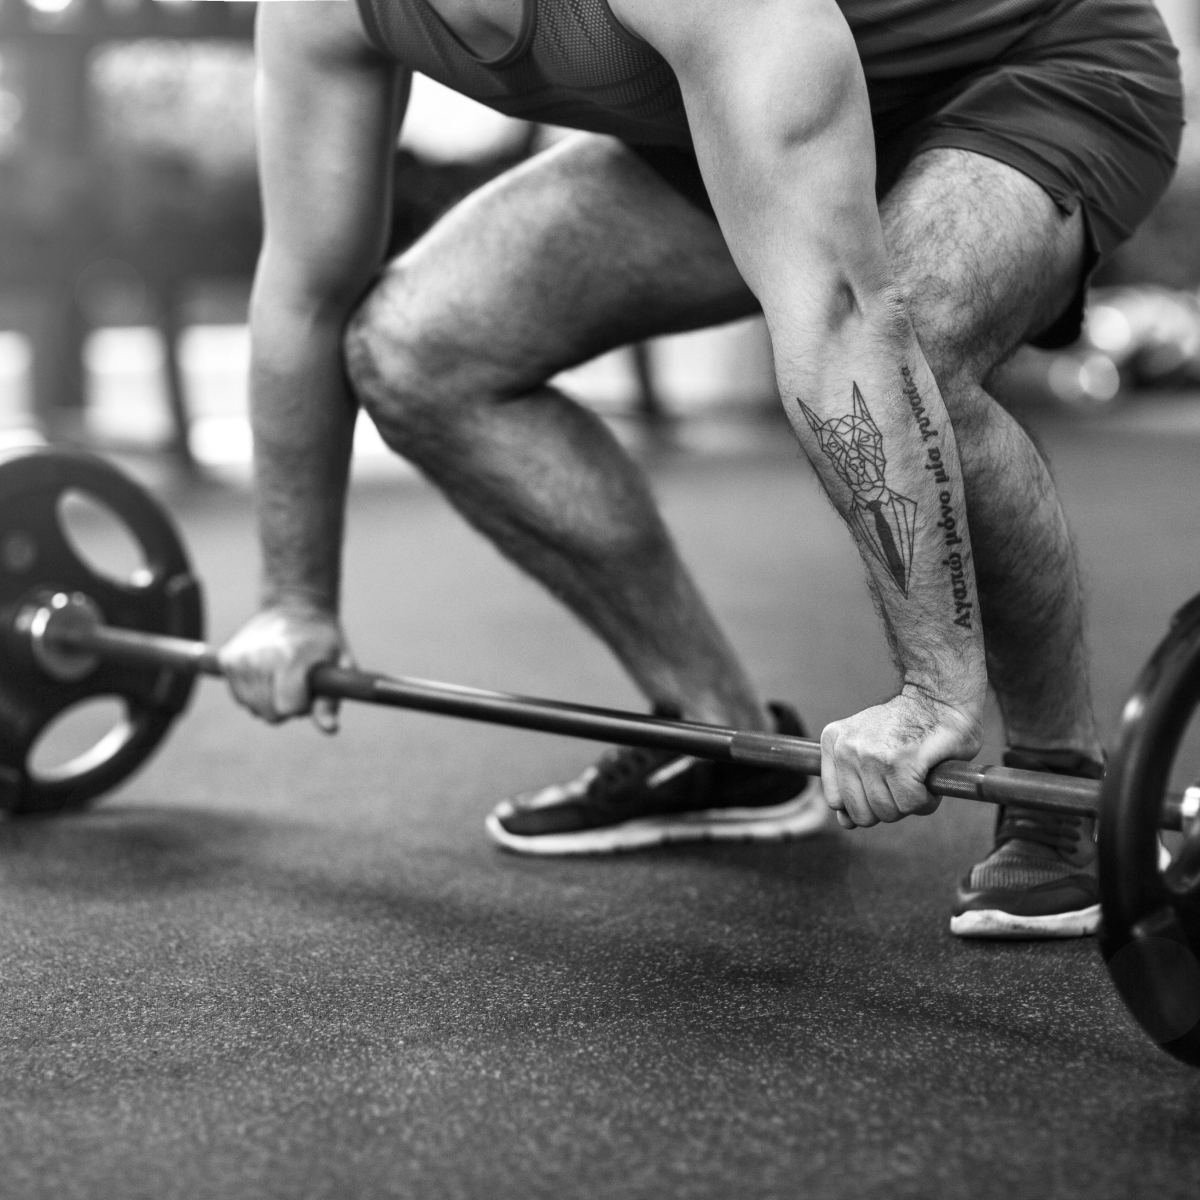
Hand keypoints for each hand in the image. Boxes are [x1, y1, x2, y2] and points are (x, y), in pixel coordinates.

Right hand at [218, 604, 350, 733]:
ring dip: (269, 700)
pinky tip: (266, 673)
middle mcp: (261, 657)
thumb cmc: (322, 641)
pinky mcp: (227, 659)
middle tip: (296, 682)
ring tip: (282, 675)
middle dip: (286, 706)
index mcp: (291, 658)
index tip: (309, 688)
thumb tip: (329, 730)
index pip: (289, 709)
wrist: (294, 608)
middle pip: (270, 714)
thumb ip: (331, 700)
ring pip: (253, 708)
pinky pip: (240, 698)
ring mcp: (241, 658)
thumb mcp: (339, 665)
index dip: (302, 705)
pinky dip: (253, 693)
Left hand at [820, 685, 983, 828]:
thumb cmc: (909, 724)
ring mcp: (872, 755)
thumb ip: (853, 784)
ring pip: (889, 812)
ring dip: (911, 803)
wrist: (940, 695)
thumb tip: (846, 822)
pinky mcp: (901, 761)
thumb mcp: (867, 748)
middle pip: (863, 814)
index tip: (884, 786)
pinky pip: (911, 804)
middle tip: (905, 783)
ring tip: (918, 776)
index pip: (836, 800)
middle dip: (890, 807)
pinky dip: (927, 800)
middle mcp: (847, 749)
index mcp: (834, 742)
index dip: (865, 803)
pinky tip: (928, 777)